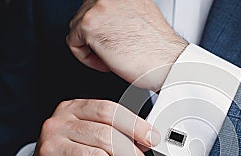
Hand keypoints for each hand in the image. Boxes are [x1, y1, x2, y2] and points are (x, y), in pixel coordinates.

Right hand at [29, 99, 160, 155]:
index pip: (108, 110)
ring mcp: (51, 148)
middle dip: (132, 155)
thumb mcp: (91, 135)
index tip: (152, 138)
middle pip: (106, 136)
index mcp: (72, 109)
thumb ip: (115, 132)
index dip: (134, 124)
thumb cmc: (73, 154)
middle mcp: (59, 124)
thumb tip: (146, 140)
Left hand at [66, 0, 187, 90]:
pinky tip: (108, 62)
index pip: (98, 6)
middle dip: (97, 36)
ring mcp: (99, 5)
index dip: (105, 27)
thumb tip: (110, 19)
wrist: (167, 65)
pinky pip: (74, 43)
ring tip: (114, 56)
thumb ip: (122, 12)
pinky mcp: (90, 23)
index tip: (111, 39)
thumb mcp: (141, 17)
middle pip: (86, 14)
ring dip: (93, 47)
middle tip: (116, 49)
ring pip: (78, 28)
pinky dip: (87, 58)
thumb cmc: (159, 50)